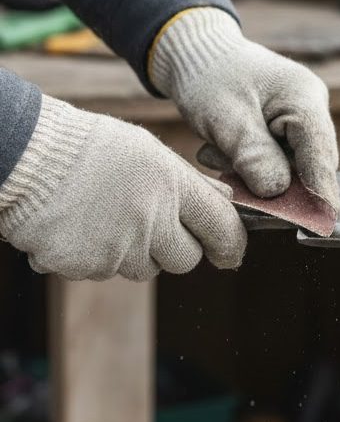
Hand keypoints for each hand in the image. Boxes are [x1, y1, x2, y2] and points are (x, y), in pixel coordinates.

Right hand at [0, 96, 245, 280]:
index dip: (230, 245)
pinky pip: (104, 272)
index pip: (222, 229)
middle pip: (186, 260)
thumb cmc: (92, 148)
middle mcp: (151, 221)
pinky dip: (96, 257)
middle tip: (150, 224)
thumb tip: (227, 201)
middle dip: (175, 248)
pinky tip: (81, 227)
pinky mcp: (84, 266)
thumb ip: (191, 183)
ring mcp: (117, 248)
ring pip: (145, 269)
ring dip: (135, 253)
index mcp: (173, 188)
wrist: (26, 154)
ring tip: (108, 217)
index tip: (228, 252)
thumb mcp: (151, 152)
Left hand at [150, 8, 339, 209]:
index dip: (321, 192)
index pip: (320, 155)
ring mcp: (302, 118)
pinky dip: (252, 165)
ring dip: (257, 173)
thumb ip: (254, 156)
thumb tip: (277, 193)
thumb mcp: (225, 118)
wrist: (194, 52)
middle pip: (311, 165)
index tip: (323, 225)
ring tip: (219, 154)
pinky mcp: (287, 128)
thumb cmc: (207, 76)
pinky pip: (280, 160)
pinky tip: (222, 152)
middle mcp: (312, 108)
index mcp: (304, 99)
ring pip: (293, 166)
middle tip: (240, 190)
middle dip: (279, 184)